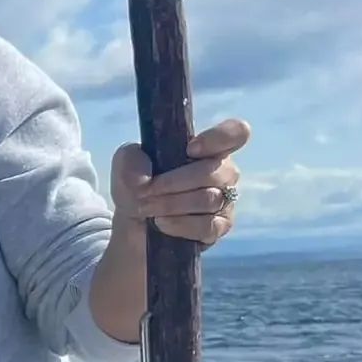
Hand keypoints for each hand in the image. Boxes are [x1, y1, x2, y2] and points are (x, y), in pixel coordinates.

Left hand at [110, 118, 249, 248]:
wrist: (132, 228)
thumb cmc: (136, 189)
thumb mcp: (125, 165)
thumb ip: (131, 157)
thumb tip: (144, 177)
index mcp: (207, 149)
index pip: (236, 132)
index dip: (218, 138)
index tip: (190, 149)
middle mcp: (222, 173)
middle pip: (213, 171)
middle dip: (173, 182)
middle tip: (145, 192)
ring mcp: (224, 201)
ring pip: (210, 199)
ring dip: (171, 204)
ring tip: (148, 209)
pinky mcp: (219, 228)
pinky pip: (208, 225)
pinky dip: (180, 224)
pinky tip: (161, 223)